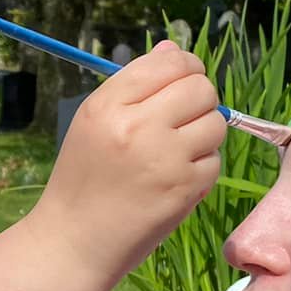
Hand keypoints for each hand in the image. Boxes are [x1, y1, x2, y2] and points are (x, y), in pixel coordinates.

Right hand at [33, 41, 223, 282]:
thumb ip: (135, 85)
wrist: (75, 241)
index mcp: (109, 104)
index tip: (181, 83)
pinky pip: (214, 161)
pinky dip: (200, 168)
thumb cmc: (83, 179)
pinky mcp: (185, 189)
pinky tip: (173, 180)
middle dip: (199, 100)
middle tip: (182, 120)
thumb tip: (174, 49)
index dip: (185, 67)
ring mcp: (164, 158)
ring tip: (175, 152)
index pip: (169, 62)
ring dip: (203, 135)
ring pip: (216, 123)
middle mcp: (138, 126)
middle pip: (200, 87)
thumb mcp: (94, 123)